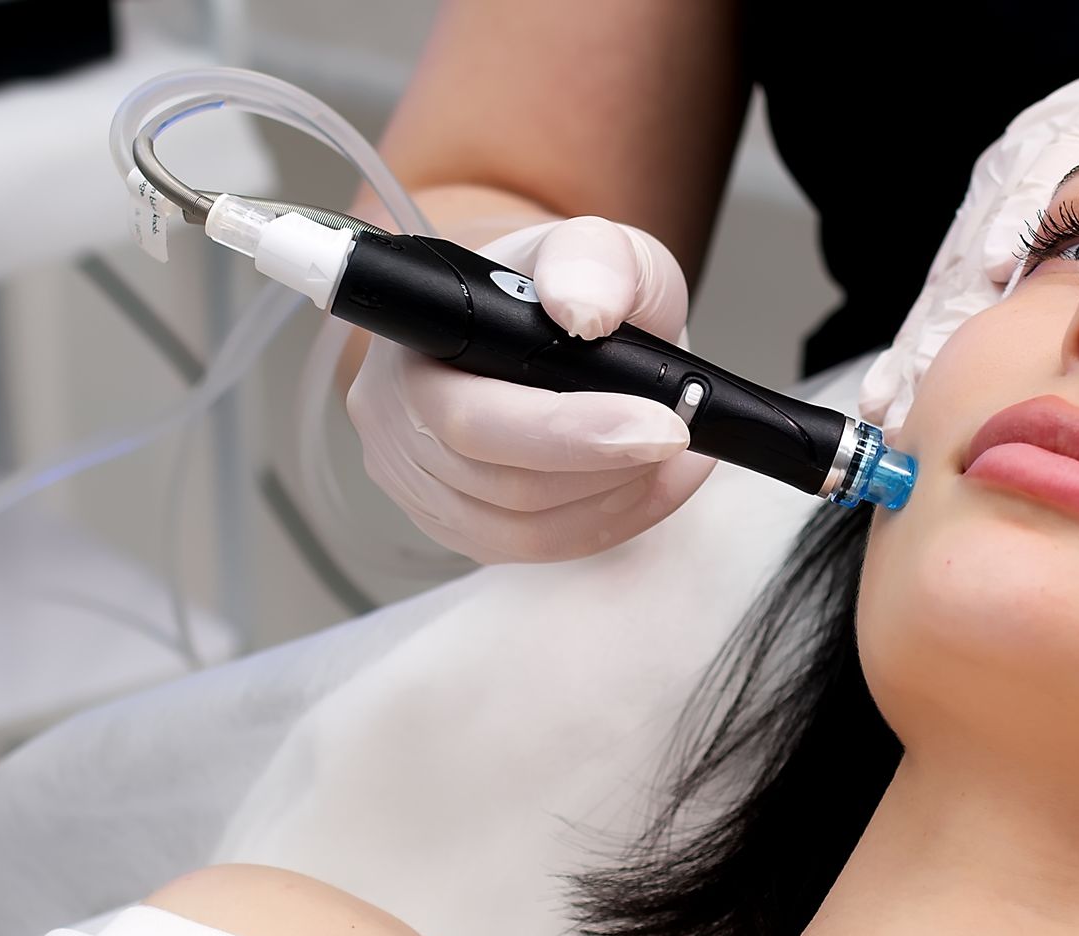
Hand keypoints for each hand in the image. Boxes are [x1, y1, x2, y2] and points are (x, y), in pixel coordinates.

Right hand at [346, 216, 718, 562]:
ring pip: (527, 530)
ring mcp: (422, 484)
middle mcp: (395, 421)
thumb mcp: (597, 243)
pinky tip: (653, 481)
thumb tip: (583, 308)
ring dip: (619, 498)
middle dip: (611, 467)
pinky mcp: (460, 525)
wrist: (557, 320)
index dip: (568, 433)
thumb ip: (593, 259)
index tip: (661, 425)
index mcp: (413, 342)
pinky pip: (540, 549)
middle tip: (682, 436)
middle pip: (503, 485)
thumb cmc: (563, 285)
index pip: (470, 418)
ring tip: (677, 453)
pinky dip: (612, 521)